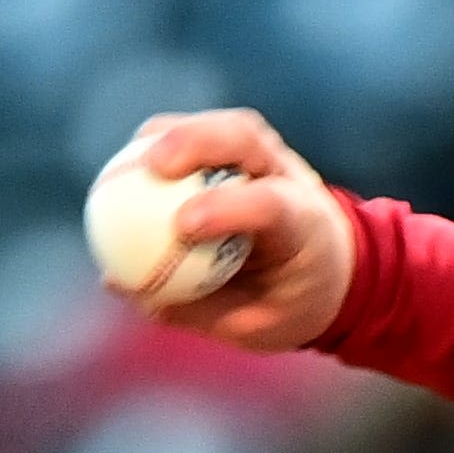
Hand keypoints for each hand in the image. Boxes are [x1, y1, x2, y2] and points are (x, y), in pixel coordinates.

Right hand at [108, 109, 356, 355]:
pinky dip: (165, 141)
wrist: (333, 268)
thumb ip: (194, 309)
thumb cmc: (290, 302)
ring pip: (226, 127)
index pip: (269, 204)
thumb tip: (120, 285)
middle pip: (245, 138)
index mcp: (305, 225)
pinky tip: (130, 164)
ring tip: (130, 161)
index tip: (182, 225)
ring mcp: (270, 157)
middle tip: (150, 166)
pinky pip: (203, 132)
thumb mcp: (256, 326)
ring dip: (174, 133)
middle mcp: (290, 177)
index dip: (226, 208)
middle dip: (195, 141)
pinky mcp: (245, 149)